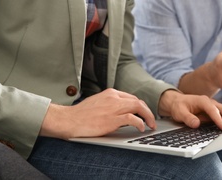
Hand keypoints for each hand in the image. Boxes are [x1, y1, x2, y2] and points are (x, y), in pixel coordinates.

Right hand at [40, 88, 155, 138]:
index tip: (144, 113)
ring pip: (138, 107)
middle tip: (151, 120)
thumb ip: (111, 104)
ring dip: (147, 116)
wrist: (69, 120)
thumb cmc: (81, 114)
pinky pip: (132, 118)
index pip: (131, 97)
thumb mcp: (98, 103)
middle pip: (137, 101)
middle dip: (147, 111)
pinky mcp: (112, 119)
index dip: (141, 106)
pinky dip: (140, 123)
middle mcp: (114, 97)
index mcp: (110, 93)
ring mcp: (113, 107)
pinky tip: (141, 127)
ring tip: (150, 124)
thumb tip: (122, 112)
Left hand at [158, 90, 221, 130]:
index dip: (218, 118)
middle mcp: (211, 102)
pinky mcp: (217, 111)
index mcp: (202, 101)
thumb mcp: (179, 112)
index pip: (212, 109)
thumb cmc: (179, 106)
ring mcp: (215, 106)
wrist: (178, 101)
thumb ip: (187, 118)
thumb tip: (196, 123)